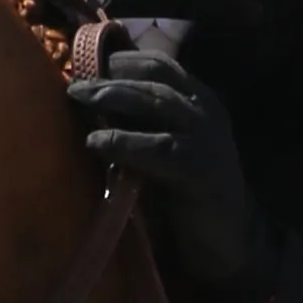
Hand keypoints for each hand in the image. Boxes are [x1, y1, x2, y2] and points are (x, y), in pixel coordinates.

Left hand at [64, 39, 276, 302]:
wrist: (228, 244)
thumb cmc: (187, 197)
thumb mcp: (164, 147)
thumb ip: (141, 122)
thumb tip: (90, 98)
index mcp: (200, 99)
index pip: (159, 64)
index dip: (121, 59)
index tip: (85, 61)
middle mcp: (205, 110)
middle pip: (153, 76)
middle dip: (109, 75)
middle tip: (73, 83)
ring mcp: (205, 137)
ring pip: (154, 101)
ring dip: (111, 96)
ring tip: (77, 99)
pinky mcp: (197, 168)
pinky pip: (154, 147)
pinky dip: (121, 142)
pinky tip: (94, 142)